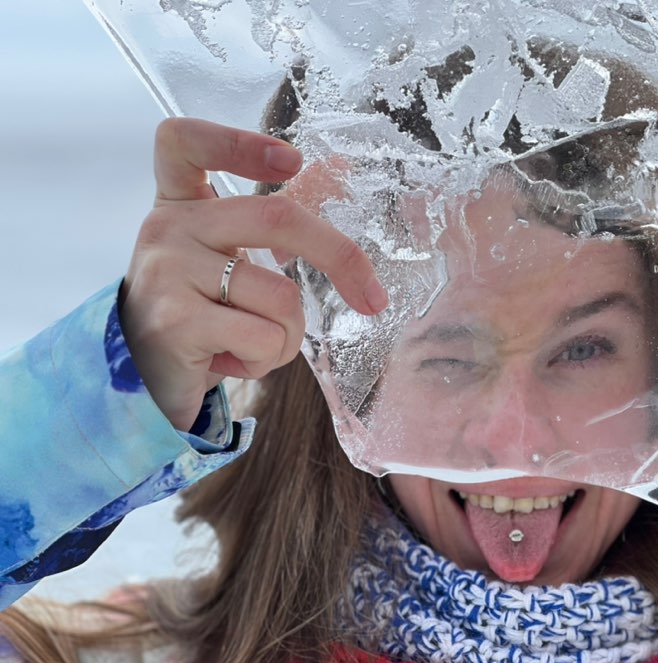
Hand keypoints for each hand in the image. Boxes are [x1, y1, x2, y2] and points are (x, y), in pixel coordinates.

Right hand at [120, 118, 386, 430]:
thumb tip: (337, 167)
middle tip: (371, 297)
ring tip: (252, 344)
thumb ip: (270, 221)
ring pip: (282, 296)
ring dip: (289, 335)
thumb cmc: (198, 316)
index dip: (240, 142)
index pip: (184, 142)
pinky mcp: (177, 321)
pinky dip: (268, 360)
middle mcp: (165, 228)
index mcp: (178, 205)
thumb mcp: (224, 258)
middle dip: (340, 258)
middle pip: (275, 216)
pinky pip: (266, 337)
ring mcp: (168, 272)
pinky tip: (234, 361)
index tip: (293, 162)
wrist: (143, 382)